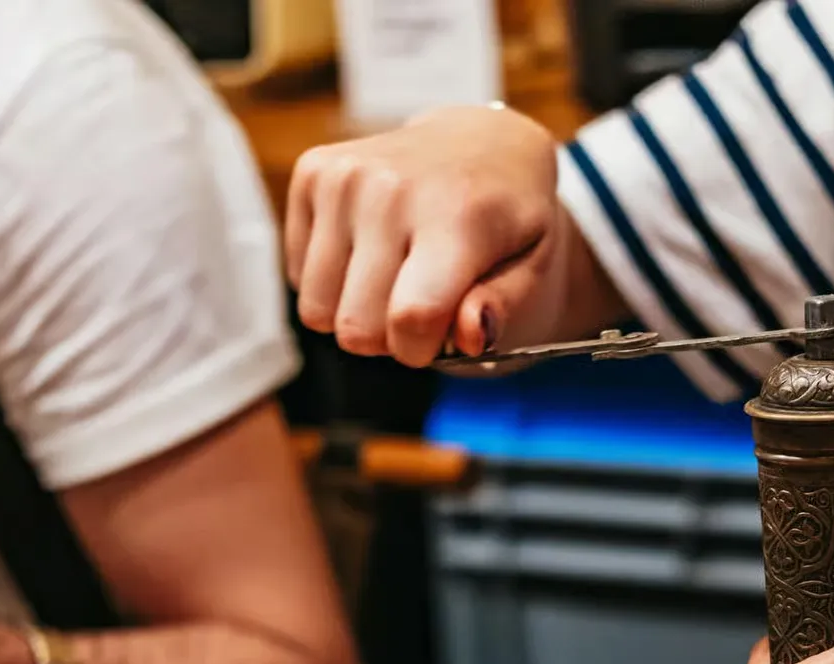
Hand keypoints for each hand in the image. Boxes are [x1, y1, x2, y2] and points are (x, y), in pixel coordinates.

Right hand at [285, 105, 562, 366]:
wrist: (482, 143)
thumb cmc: (509, 219)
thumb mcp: (534, 267)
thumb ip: (505, 308)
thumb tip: (469, 335)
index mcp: (457, 214)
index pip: (411, 319)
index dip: (421, 349)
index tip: (440, 335)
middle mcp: (391, 187)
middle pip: (357, 326)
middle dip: (388, 336)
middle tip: (420, 300)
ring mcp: (344, 177)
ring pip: (317, 310)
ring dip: (356, 311)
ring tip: (395, 275)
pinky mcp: (312, 172)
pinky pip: (298, 277)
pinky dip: (333, 281)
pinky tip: (370, 250)